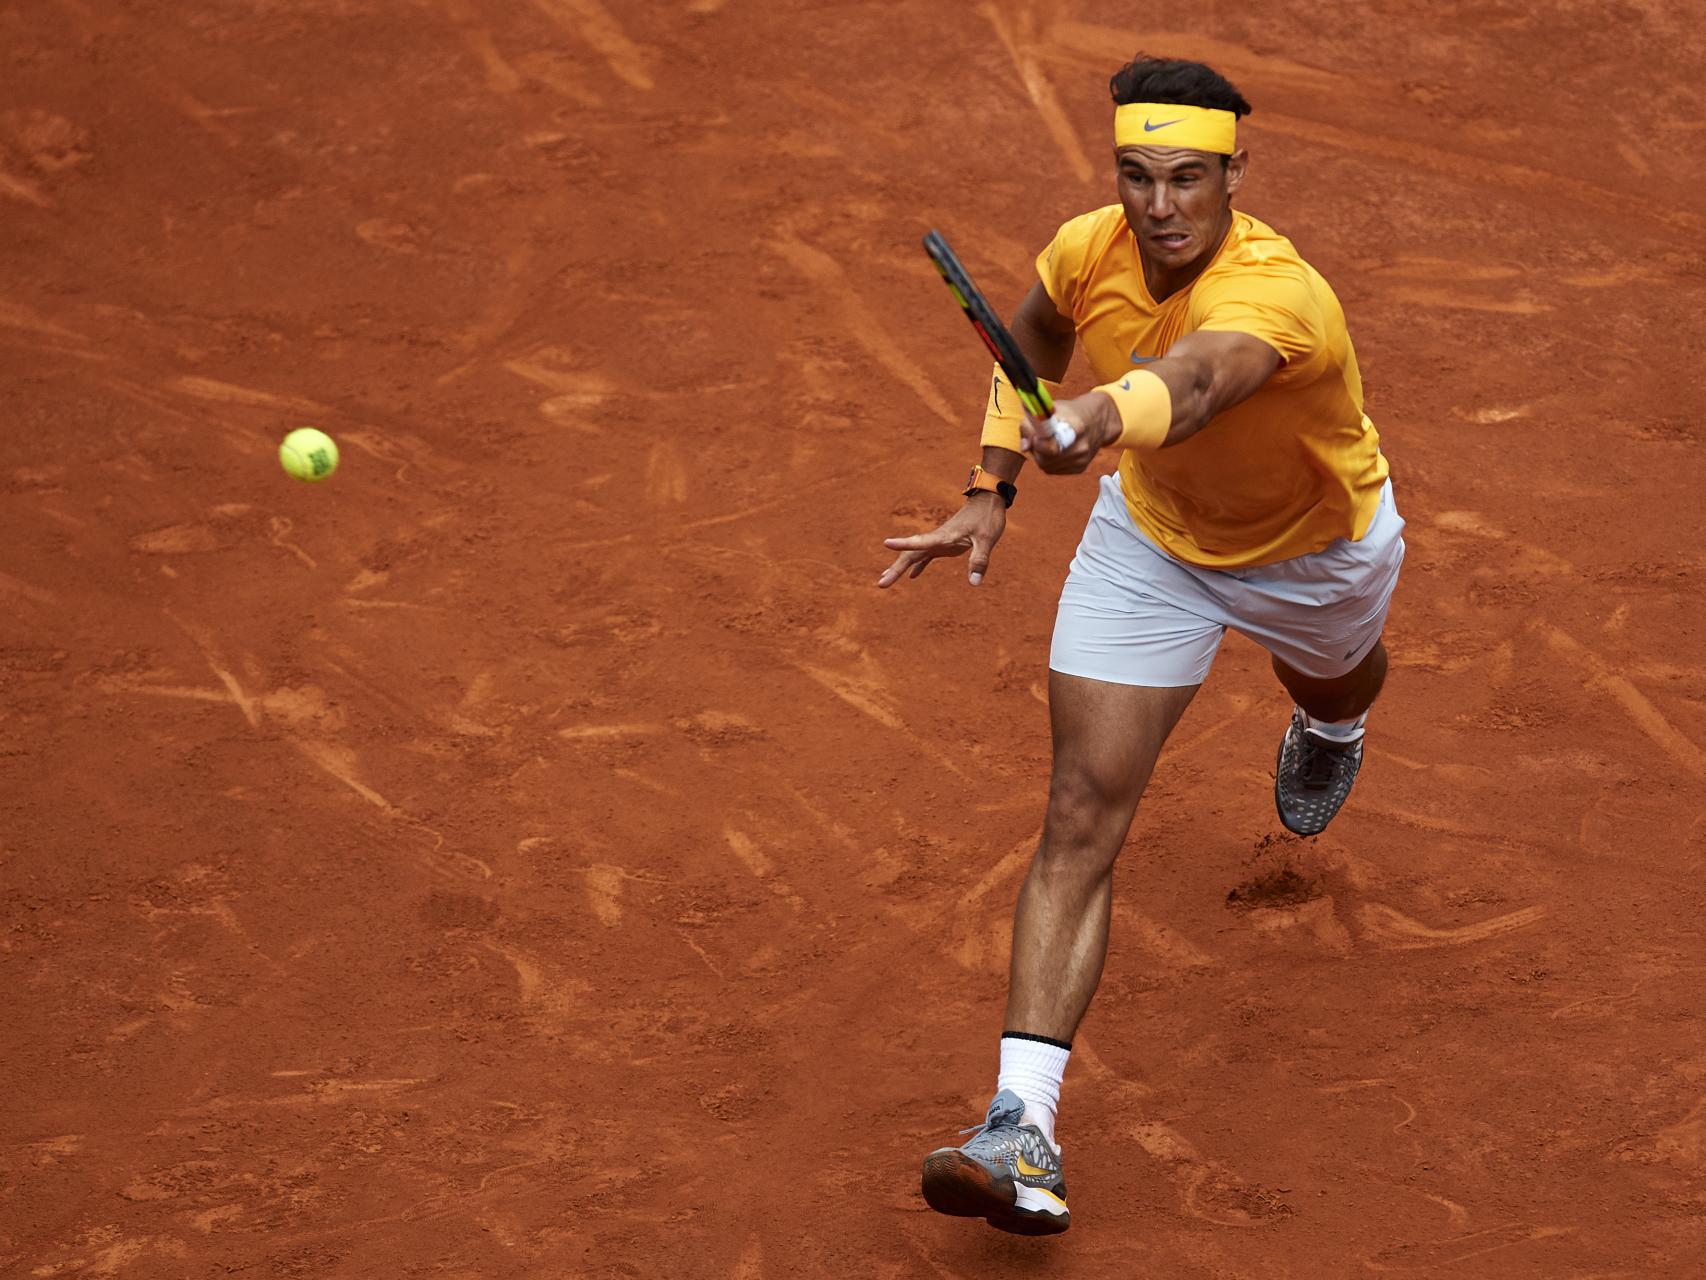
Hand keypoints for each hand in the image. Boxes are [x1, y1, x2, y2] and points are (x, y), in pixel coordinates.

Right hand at [878, 495, 1006, 587]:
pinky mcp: (944, 544)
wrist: (987, 501)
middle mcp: (936, 539)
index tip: (886, 543)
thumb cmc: (987, 518)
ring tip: (885, 581)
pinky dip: (918, 566)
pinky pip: (926, 556)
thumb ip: (979, 560)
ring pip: (914, 555)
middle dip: (895, 569)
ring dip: (900, 568)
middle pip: (910, 554)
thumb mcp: (987, 540)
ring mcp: (938, 541)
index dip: (903, 544)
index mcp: (944, 536)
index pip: (920, 542)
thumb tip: (974, 583)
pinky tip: (912, 576)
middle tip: (881, 584)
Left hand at [1019, 392, 1117, 474]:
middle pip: (1045, 459)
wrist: (1098, 420)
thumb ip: (1031, 424)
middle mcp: (1081, 446)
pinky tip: (1055, 449)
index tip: (1035, 436)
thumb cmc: (1070, 412)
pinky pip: (1054, 470)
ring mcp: (1081, 460)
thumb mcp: (1050, 408)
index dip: (1037, 443)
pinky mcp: (1080, 468)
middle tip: (1037, 438)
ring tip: (1047, 441)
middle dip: (1036, 450)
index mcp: (1076, 427)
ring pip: (1047, 466)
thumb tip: (1024, 447)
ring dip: (1041, 456)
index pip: (1051, 446)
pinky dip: (1049, 461)